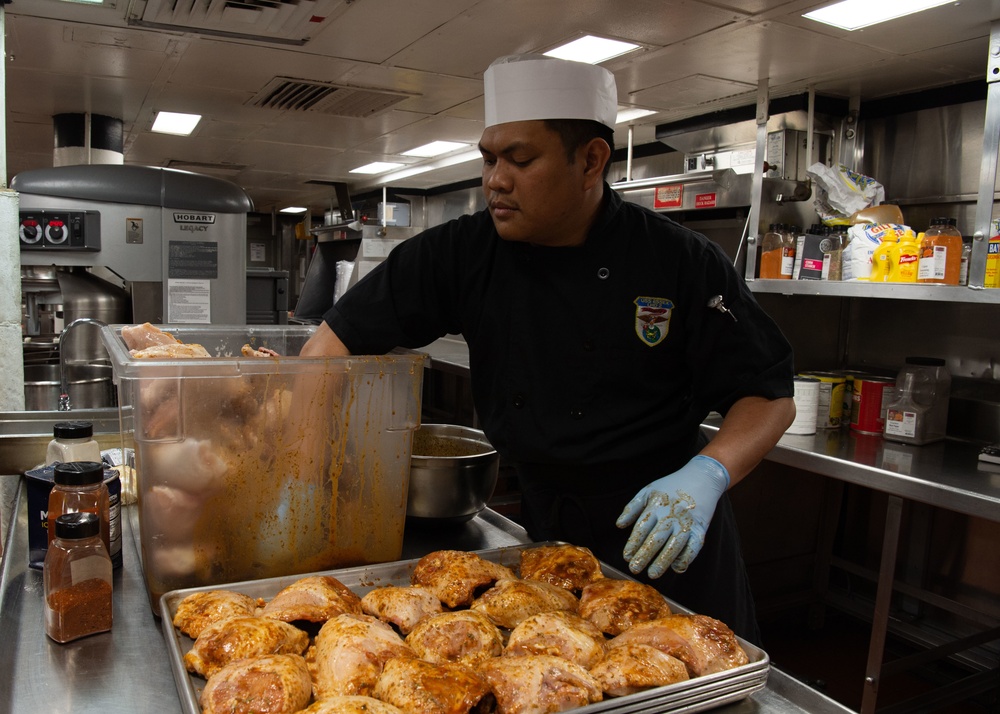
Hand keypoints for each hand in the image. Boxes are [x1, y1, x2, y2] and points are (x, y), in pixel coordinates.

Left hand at [616, 455, 729, 577]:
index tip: (626, 556)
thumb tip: (619, 525)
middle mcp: (671, 515)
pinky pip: (693, 547)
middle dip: (644, 555)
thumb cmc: (670, 486)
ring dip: (663, 561)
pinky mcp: (700, 529)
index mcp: (656, 505)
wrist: (701, 478)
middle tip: (634, 569)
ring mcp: (686, 523)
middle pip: (656, 538)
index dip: (633, 543)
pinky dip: (686, 558)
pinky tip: (676, 567)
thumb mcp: (648, 491)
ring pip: (674, 546)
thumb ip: (632, 508)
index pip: (642, 527)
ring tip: (652, 574)